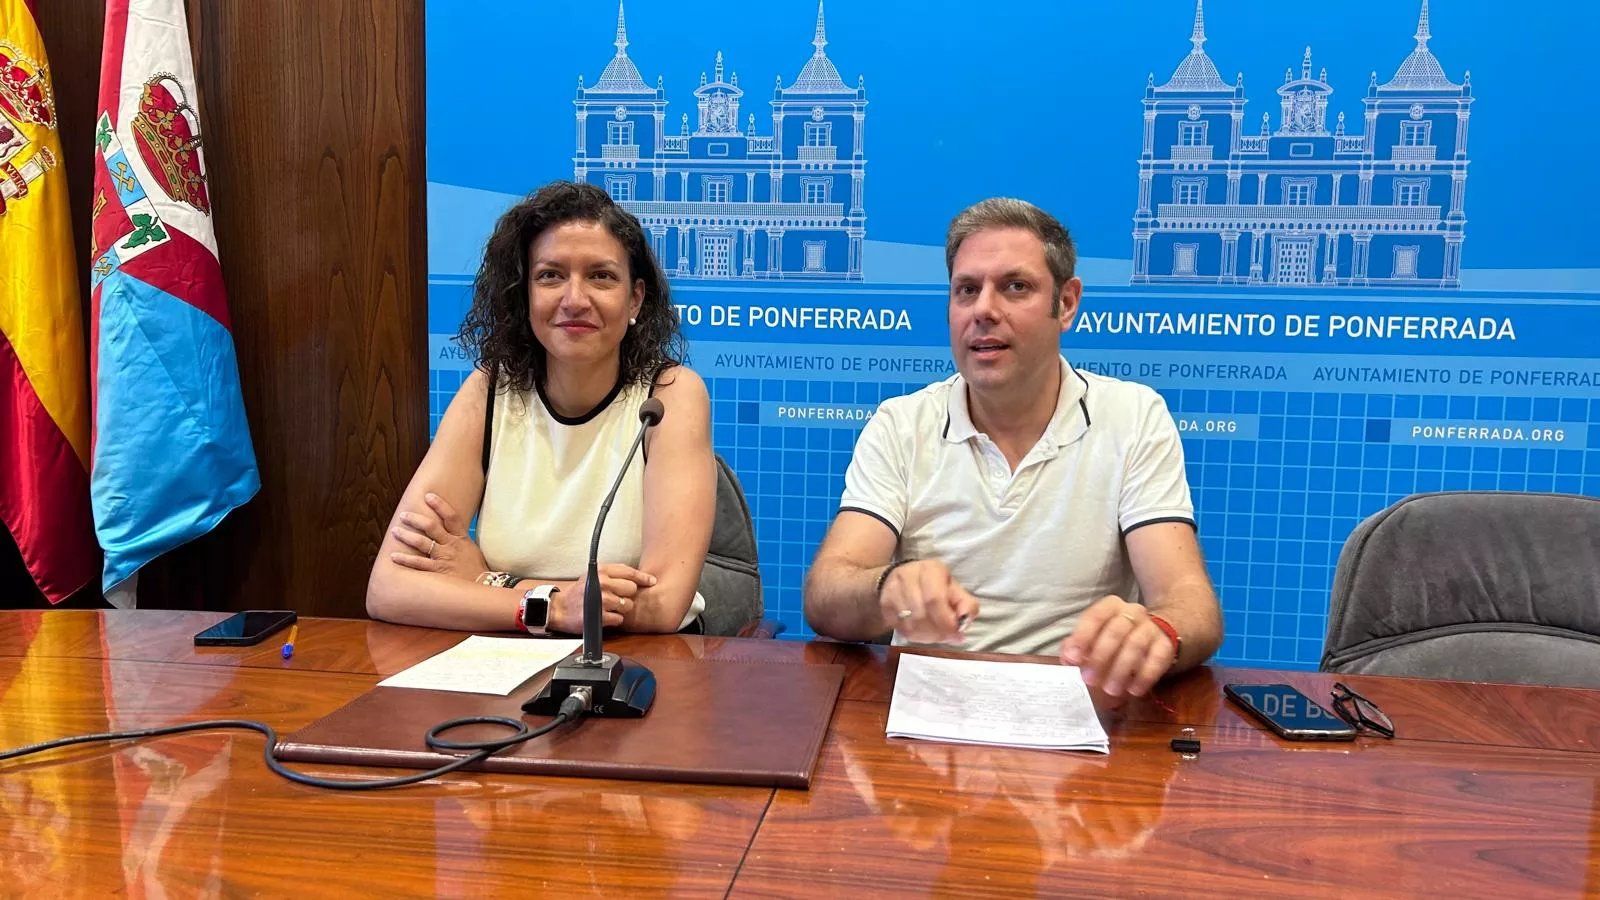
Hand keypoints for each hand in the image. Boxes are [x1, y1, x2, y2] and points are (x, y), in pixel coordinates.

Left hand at [389, 492, 487, 579]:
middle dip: (416, 519)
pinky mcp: (437, 571)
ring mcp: (444, 558)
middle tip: (403, 515)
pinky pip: (418, 564)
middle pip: (431, 527)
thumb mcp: (471, 549)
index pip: (451, 517)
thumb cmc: (476, 569)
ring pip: (422, 543)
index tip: (428, 496)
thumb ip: (459, 539)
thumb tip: (449, 530)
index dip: (440, 505)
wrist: (482, 587)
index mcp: (461, 538)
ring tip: (395, 531)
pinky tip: (394, 556)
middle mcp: (451, 545)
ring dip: (406, 536)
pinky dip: (405, 559)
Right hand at [547, 563, 657, 632]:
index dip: (643, 577)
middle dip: (628, 595)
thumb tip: (637, 577)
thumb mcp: (593, 576)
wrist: (560, 609)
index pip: (629, 572)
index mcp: (601, 571)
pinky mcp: (599, 616)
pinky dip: (615, 619)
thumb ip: (613, 575)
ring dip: (622, 608)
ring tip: (609, 607)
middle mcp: (601, 584)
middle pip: (631, 589)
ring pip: (627, 605)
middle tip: (618, 597)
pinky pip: (619, 618)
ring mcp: (600, 600)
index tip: (651, 581)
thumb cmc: (579, 593)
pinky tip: (606, 616)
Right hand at [878, 560, 978, 644]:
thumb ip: (966, 604)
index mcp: (930, 570)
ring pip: (911, 624)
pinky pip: (901, 628)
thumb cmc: (933, 585)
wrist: (898, 581)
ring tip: (936, 635)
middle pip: (922, 614)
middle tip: (947, 637)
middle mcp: (908, 576)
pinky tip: (923, 633)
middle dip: (938, 632)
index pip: (935, 599)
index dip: (946, 621)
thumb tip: (966, 619)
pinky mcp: (884, 604)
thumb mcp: (953, 589)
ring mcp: (892, 590)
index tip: (956, 633)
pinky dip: (915, 637)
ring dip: (927, 636)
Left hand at [1059, 596, 1174, 697]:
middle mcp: (1133, 612)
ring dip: (1121, 670)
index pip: (1095, 617)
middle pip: (1116, 631)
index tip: (1072, 658)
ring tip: (1110, 690)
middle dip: (1100, 657)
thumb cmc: (1115, 638)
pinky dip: (1145, 676)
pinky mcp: (1166, 644)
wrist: (1154, 634)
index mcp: (1111, 606)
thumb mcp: (1093, 638)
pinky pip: (1157, 659)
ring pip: (1135, 645)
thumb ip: (1077, 646)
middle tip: (1089, 679)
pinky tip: (1134, 690)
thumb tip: (1067, 658)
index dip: (1082, 637)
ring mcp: (1151, 627)